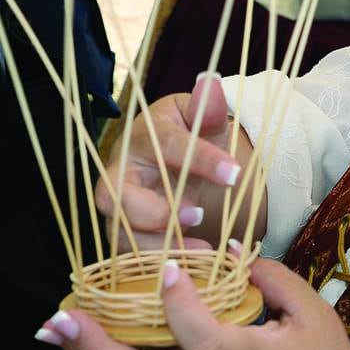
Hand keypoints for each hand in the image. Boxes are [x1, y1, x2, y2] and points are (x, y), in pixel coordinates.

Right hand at [94, 74, 245, 251]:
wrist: (177, 162)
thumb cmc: (188, 138)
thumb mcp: (200, 121)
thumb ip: (206, 109)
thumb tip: (210, 83)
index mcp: (142, 136)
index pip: (166, 144)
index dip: (199, 158)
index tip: (234, 173)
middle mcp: (120, 171)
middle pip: (115, 194)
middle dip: (154, 210)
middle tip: (196, 215)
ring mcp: (117, 206)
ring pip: (118, 230)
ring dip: (157, 245)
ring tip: (201, 250)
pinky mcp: (123, 234)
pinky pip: (129, 256)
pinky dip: (158, 264)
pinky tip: (192, 265)